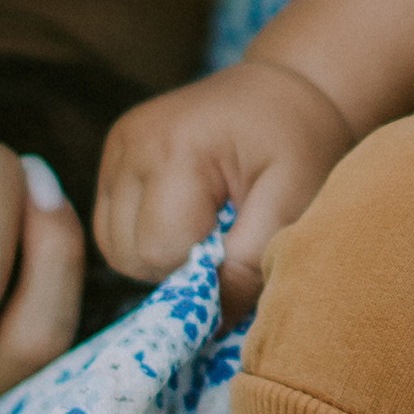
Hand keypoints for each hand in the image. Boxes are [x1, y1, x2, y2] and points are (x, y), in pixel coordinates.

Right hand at [93, 56, 353, 316]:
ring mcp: (119, 144)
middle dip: (178, 263)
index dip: (202, 269)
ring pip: (113, 245)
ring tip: (208, 222)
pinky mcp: (115, 150)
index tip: (240, 246)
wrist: (292, 87)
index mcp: (177, 147)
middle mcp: (133, 142)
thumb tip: (207, 326)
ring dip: (160, 252)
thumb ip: (250, 264)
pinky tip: (187, 211)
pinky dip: (146, 233)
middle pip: (130, 253)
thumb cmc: (301, 143)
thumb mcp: (293, 202)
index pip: (161, 250)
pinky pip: (112, 224)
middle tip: (227, 233)